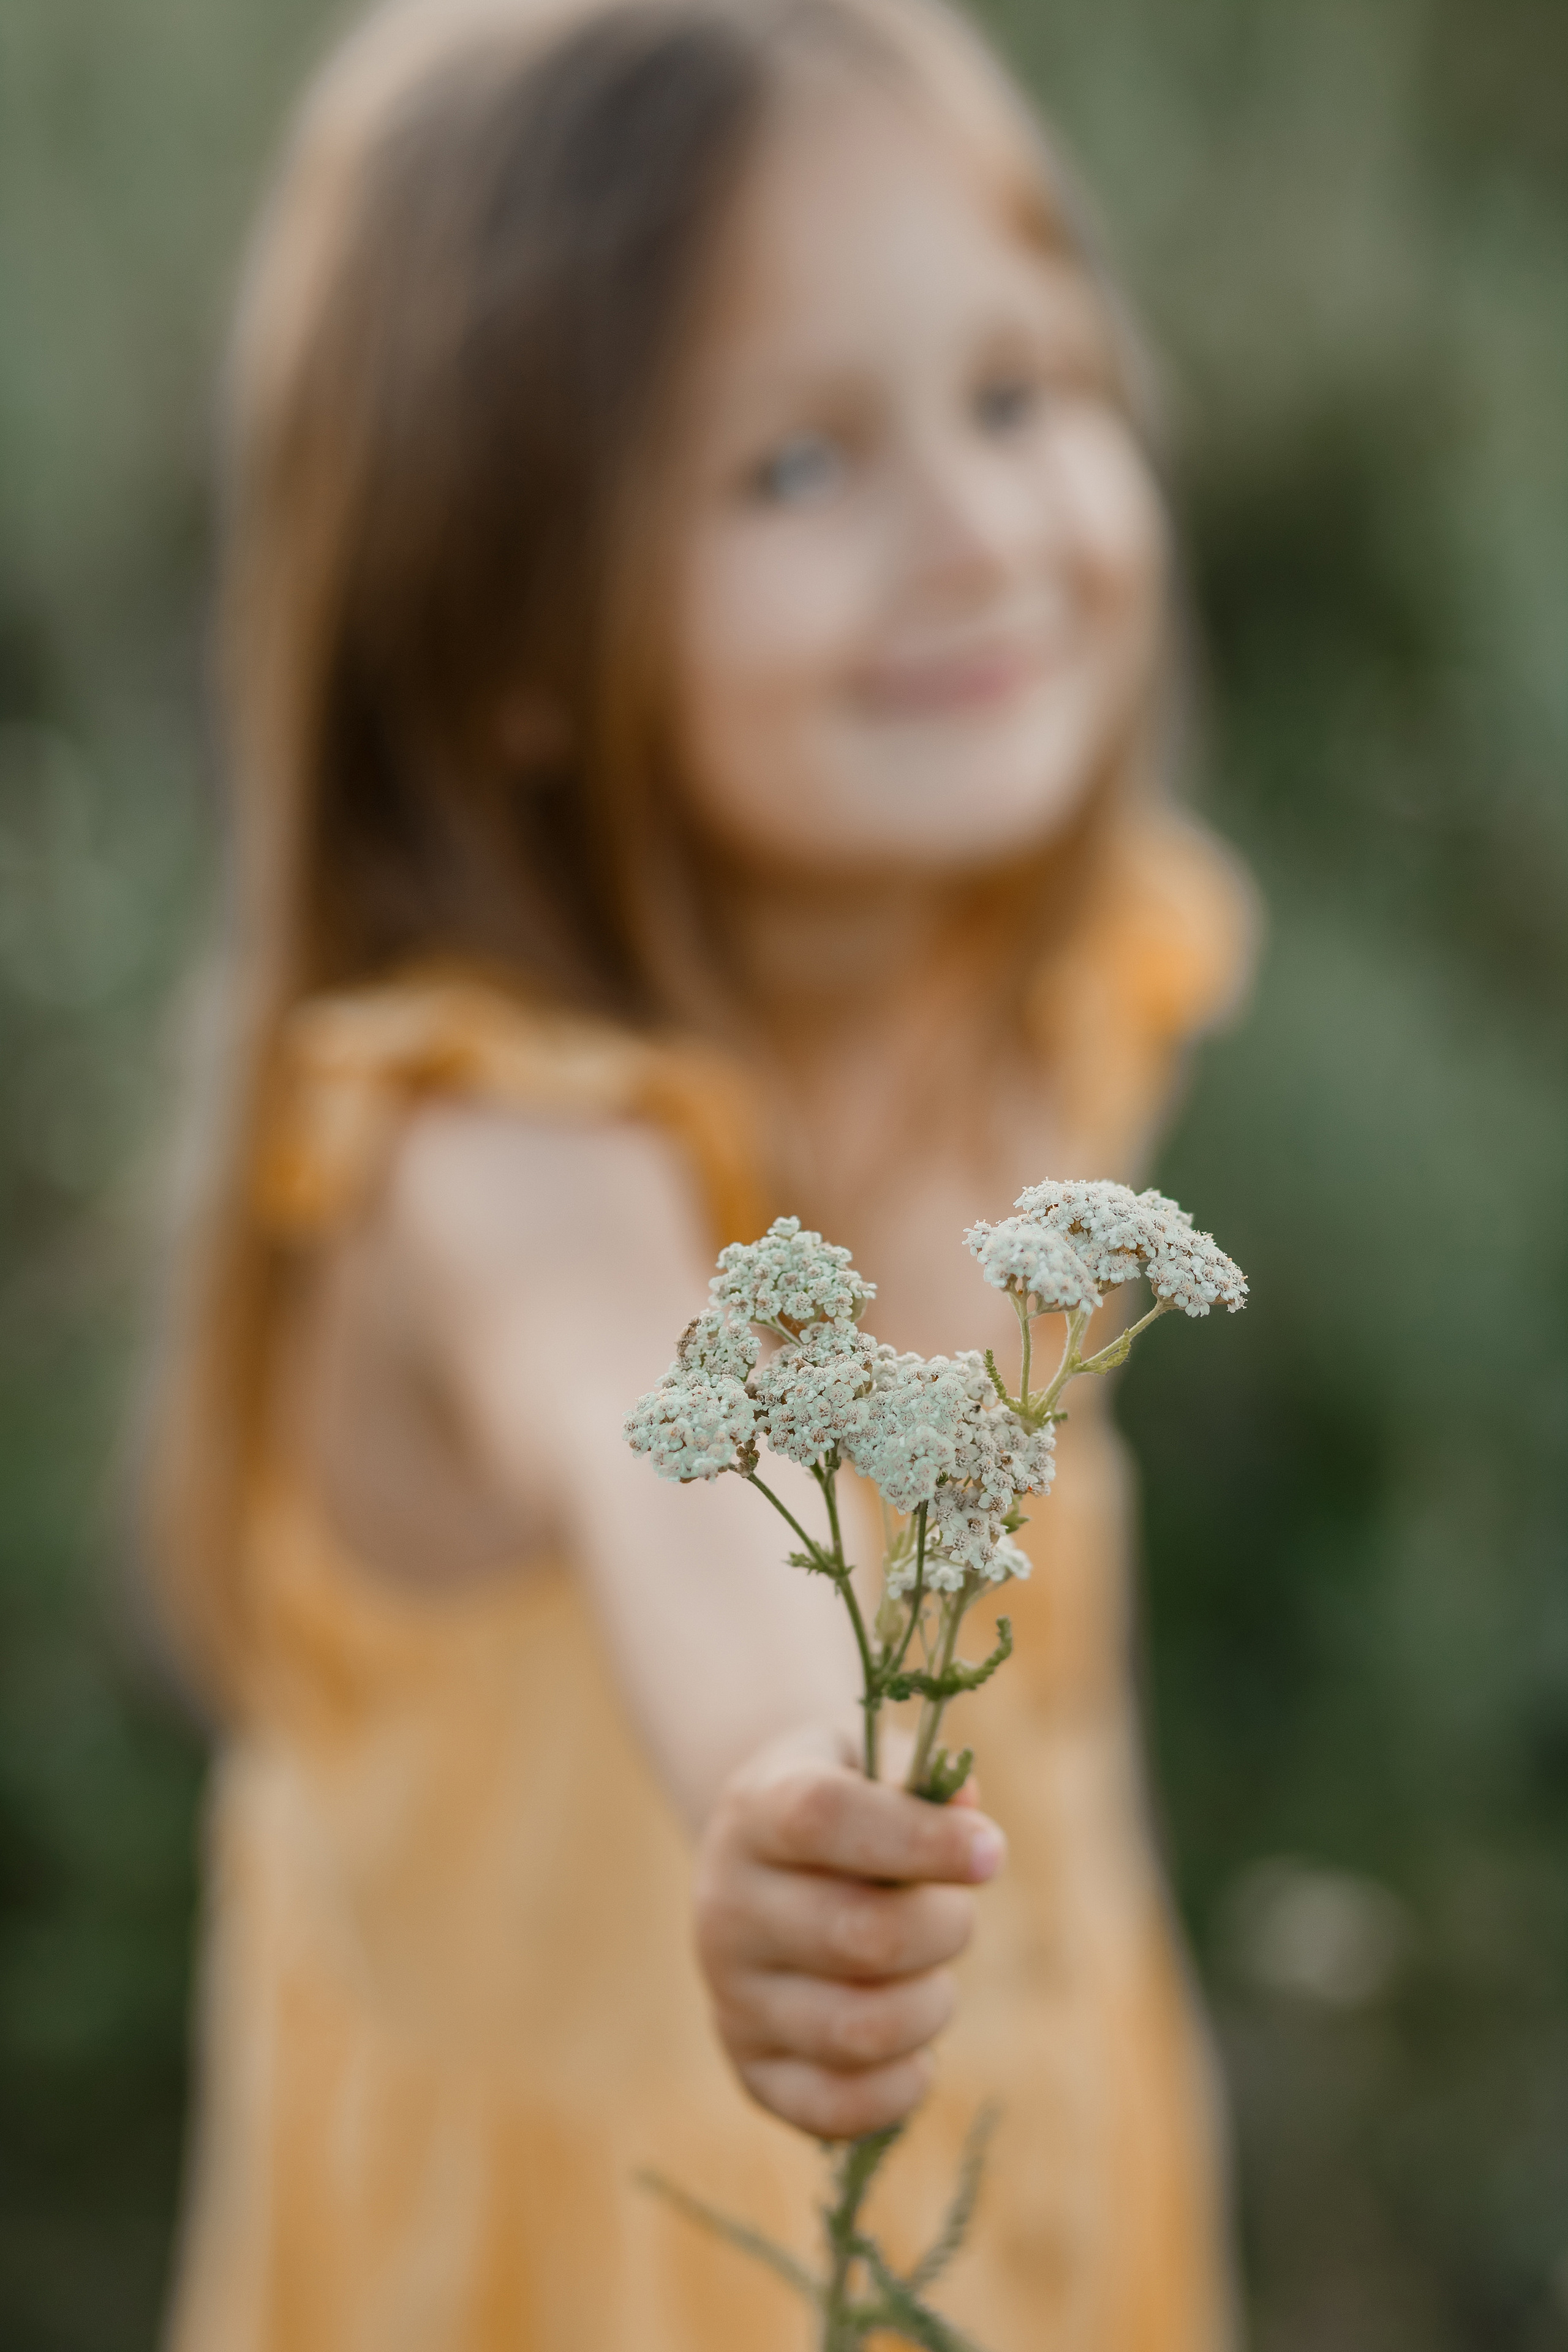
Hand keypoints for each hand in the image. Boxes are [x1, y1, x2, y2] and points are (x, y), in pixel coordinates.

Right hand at [694, 1720, 1005, 2139]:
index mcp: (755, 1811)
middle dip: (944, 1929)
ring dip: (931, 2007)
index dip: (920, 1839)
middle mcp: (728, 1906)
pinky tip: (917, 2049)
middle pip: (858, 1936)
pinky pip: (834, 2109)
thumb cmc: (843, 1800)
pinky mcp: (749, 2066)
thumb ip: (918, 1775)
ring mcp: (731, 1994)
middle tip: (956, 1913)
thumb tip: (965, 1808)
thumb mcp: (869, 1758)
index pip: (825, 1819)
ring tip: (932, 1978)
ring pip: (858, 2030)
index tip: (990, 1851)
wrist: (762, 1856)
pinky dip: (901, 2087)